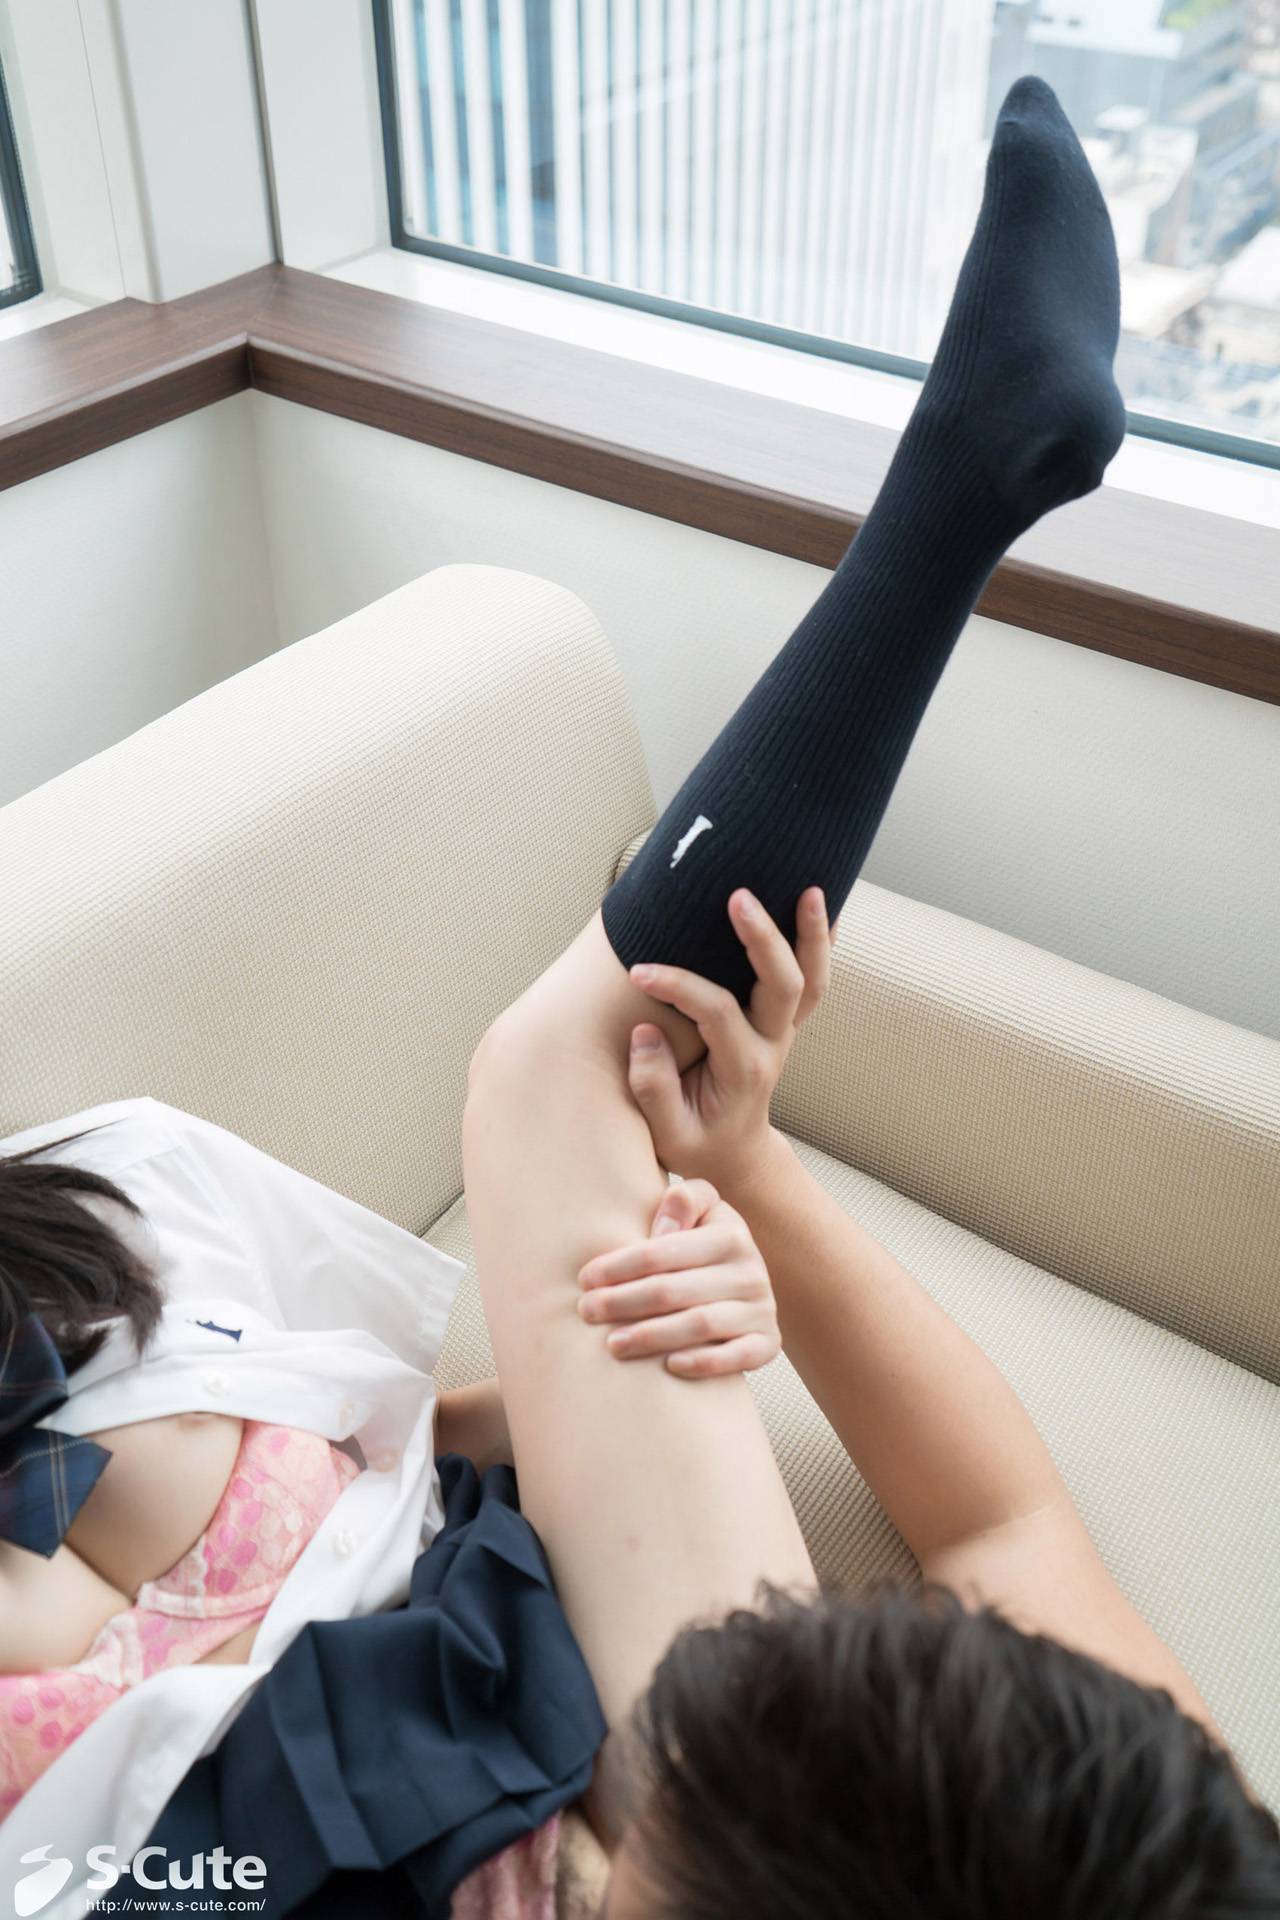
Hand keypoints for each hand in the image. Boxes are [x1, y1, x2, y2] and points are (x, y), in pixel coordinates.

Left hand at [576, 1177, 778, 1377]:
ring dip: (651, 1336)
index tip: (585, 1279)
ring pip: (701, 1325)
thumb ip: (683, 1200)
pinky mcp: (768, 1344)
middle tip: (587, 1311)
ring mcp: (761, 1310)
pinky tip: (669, 1366)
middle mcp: (751, 1272)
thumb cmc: (704, 1243)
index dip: (619, 1265)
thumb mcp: (702, 1209)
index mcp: (731, 1234)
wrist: (748, 1280)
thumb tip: (661, 1231)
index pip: (663, 1251)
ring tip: (612, 1343)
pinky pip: (738, 1357)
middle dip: (623, 1302)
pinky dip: (705, 1363)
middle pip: (674, 1290)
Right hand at [624, 886, 835, 1188]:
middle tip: (738, 897)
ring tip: (815, 887)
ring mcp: (784, 1033)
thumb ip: (653, 1087)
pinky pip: (813, 980)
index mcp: (743, 1070)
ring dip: (813, 933)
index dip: (679, 987)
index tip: (640, 972)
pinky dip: (821, 943)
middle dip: (763, 939)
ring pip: (812, 979)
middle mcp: (773, 1046)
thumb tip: (646, 1033)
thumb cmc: (695, 1143)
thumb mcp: (668, 1134)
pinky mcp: (784, 1023)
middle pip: (784, 986)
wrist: (736, 1157)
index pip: (717, 1013)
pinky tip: (824, 905)